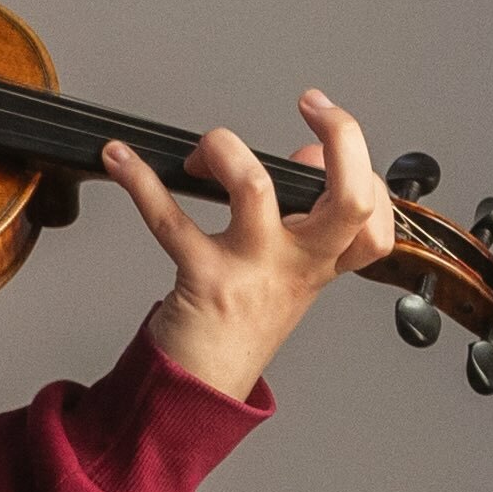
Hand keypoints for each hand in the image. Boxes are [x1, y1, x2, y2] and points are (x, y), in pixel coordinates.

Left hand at [113, 92, 403, 399]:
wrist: (203, 385)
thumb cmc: (245, 317)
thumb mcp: (292, 269)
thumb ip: (308, 213)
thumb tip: (311, 151)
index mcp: (323, 262)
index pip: (374, 217)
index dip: (365, 171)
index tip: (325, 141)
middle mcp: (297, 265)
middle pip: (350, 201)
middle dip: (344, 138)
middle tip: (318, 107)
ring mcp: (251, 271)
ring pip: (256, 188)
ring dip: (226, 149)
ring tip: (205, 152)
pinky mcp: (202, 279)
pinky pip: (169, 220)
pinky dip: (138, 181)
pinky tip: (118, 159)